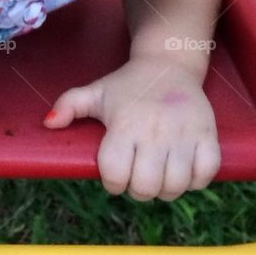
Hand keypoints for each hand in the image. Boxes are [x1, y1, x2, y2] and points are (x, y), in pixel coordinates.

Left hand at [43, 56, 220, 200]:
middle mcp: (154, 132)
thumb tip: (48, 124)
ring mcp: (183, 134)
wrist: (169, 63)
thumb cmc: (128, 84)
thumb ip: (69, 106)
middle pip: (146, 188)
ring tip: (160, 175)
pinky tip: (184, 170)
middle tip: (139, 176)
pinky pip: (205, 175)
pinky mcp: (207, 134)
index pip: (115, 176)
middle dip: (139, 190)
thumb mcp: (96, 92)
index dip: (113, 182)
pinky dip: (195, 181)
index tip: (116, 173)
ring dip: (167, 189)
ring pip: (176, 187)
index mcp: (124, 124)